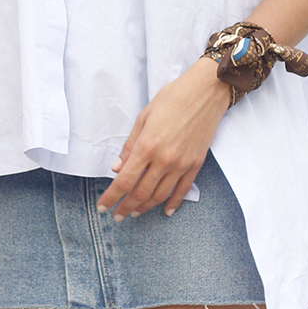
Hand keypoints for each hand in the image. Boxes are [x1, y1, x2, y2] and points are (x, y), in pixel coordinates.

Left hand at [97, 57, 229, 221]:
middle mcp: (164, 159)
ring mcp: (182, 164)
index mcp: (147, 145)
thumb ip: (130, 145)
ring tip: (135, 212)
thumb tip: (117, 168)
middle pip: (141, 192)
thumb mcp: (144, 117)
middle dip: (126, 207)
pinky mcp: (196, 164)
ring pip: (160, 195)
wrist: (205, 92)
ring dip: (146, 207)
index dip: (111, 196)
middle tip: (116, 215)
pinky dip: (173, 203)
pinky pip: (183, 190)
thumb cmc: (172, 98)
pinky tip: (166, 211)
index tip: (102, 206)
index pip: (124, 180)